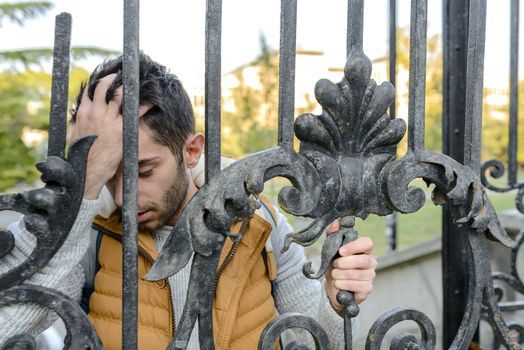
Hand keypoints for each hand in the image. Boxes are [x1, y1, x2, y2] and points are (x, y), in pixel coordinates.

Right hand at [69, 74, 151, 198]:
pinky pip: (134, 112)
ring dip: (129, 88)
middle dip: (115, 78)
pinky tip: (150, 101)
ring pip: (119, 95)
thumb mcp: (75, 135)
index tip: (109, 78)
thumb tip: (81, 118)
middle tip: (124, 75)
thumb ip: (80, 123)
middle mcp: (95, 112)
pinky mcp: (119, 129)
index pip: (91, 90)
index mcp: (83, 113)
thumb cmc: (81, 156)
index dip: (101, 82)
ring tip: (137, 83)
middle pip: (105, 87)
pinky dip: (143, 105)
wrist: (86, 171)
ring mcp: (108, 120)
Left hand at [324, 221, 376, 312]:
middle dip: (344, 263)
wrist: (332, 286)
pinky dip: (344, 285)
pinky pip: (358, 286)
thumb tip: (337, 222)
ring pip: (358, 274)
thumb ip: (333, 234)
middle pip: (363, 260)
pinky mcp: (368, 288)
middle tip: (335, 265)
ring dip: (341, 275)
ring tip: (334, 275)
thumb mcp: (330, 249)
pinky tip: (339, 284)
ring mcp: (370, 275)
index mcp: (363, 249)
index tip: (341, 251)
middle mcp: (370, 261)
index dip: (354, 246)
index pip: (367, 243)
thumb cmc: (334, 266)